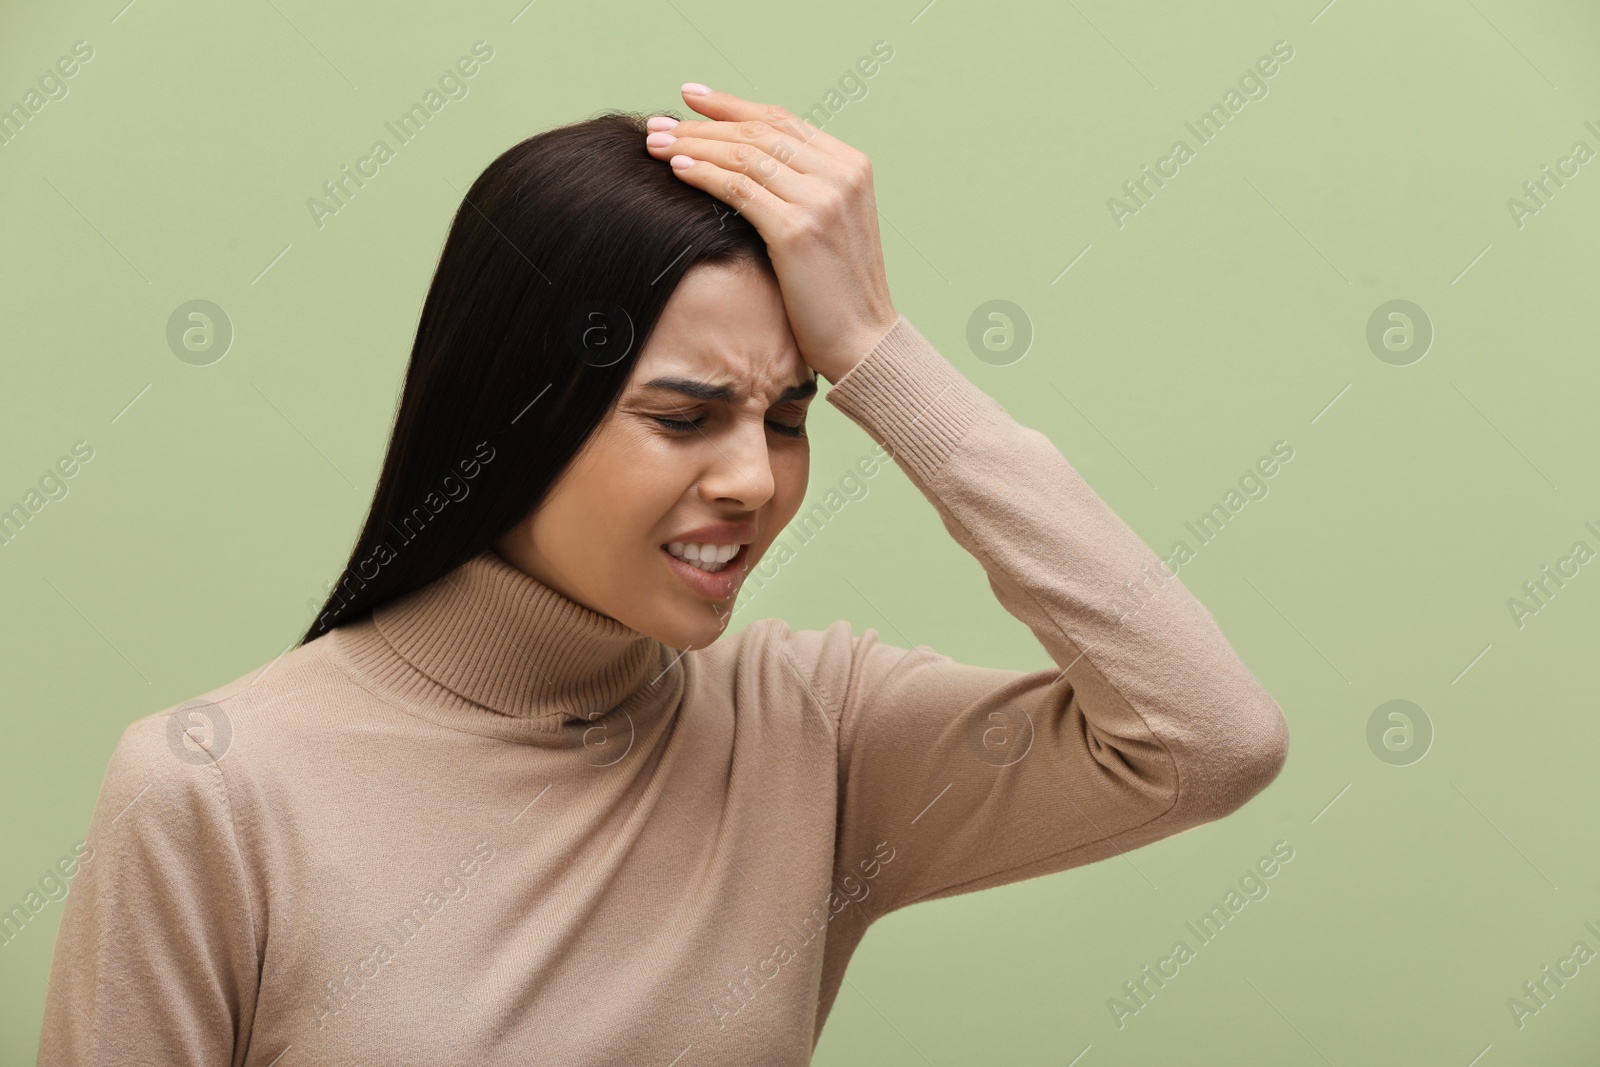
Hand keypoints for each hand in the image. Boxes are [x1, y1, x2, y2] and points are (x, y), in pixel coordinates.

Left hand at [643, 84, 898, 382]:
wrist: (862, 341)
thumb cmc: (835, 292)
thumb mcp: (827, 225)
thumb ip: (800, 187)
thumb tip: (740, 159)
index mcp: (851, 165)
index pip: (782, 120)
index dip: (731, 105)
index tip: (690, 97)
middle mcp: (840, 174)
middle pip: (759, 133)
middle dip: (702, 124)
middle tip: (658, 123)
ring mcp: (822, 200)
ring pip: (745, 156)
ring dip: (694, 145)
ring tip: (655, 144)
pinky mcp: (798, 229)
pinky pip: (739, 189)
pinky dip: (704, 174)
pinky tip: (677, 169)